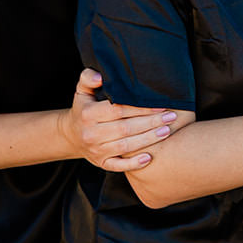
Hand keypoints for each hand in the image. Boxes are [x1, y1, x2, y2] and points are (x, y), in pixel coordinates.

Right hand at [61, 69, 185, 171]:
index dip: (141, 108)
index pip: (118, 110)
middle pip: (125, 128)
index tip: (161, 105)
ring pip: (125, 146)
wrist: (71, 135)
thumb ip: (88, 78)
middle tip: (171, 117)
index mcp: (88, 114)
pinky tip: (149, 158)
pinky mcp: (101, 163)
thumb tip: (99, 76)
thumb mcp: (82, 91)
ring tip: (167, 131)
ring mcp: (96, 150)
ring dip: (148, 140)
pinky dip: (133, 164)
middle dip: (151, 123)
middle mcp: (91, 133)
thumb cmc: (84, 109)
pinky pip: (118, 166)